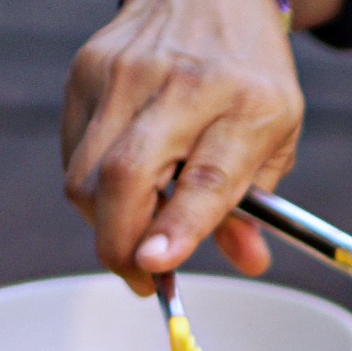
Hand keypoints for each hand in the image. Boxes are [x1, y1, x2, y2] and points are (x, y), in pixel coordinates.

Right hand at [63, 0, 305, 288]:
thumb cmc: (248, 76)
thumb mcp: (277, 137)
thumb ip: (258, 206)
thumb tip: (248, 262)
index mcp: (247, 105)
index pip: (205, 176)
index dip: (177, 227)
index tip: (156, 265)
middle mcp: (183, 86)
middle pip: (126, 177)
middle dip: (121, 245)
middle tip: (141, 279)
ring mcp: (126, 75)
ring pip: (87, 174)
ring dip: (104, 224)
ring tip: (136, 233)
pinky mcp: (87, 72)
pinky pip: (74, 153)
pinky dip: (91, 190)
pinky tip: (119, 190)